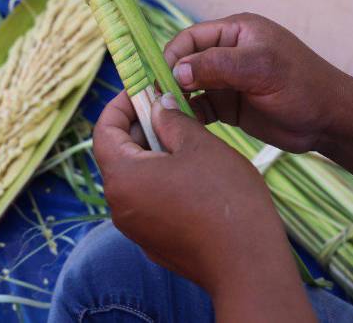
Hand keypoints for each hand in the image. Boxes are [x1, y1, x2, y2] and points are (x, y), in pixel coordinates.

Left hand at [93, 91, 314, 321]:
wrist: (247, 264)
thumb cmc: (224, 199)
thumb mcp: (198, 145)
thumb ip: (172, 120)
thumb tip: (160, 107)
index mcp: (123, 177)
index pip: (104, 129)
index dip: (122, 104)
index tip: (143, 88)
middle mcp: (119, 205)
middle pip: (119, 153)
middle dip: (142, 126)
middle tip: (172, 108)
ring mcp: (136, 227)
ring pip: (137, 177)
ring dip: (155, 153)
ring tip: (188, 138)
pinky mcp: (154, 242)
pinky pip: (150, 201)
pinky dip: (163, 180)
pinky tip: (195, 173)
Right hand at [164, 13, 352, 152]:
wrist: (330, 121)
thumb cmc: (302, 85)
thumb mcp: (260, 68)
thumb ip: (218, 65)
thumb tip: (178, 70)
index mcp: (236, 33)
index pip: (192, 38)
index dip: (173, 55)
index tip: (162, 77)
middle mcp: (228, 54)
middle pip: (186, 61)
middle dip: (171, 78)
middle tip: (158, 99)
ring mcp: (228, 81)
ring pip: (190, 86)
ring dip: (177, 99)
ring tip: (167, 115)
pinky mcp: (230, 106)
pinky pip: (200, 107)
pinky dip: (189, 115)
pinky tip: (184, 125)